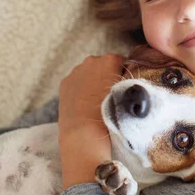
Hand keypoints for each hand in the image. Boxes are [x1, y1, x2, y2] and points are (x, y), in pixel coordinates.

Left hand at [58, 53, 125, 188]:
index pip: (123, 62)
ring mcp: (76, 71)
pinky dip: (81, 89)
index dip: (126, 75)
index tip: (125, 89)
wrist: (84, 134)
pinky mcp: (64, 83)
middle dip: (108, 76)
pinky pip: (77, 81)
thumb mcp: (130, 95)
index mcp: (110, 60)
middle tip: (112, 96)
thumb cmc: (112, 116)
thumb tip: (129, 77)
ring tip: (97, 102)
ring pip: (89, 73)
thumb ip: (130, 80)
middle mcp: (92, 61)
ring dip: (94, 82)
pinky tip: (85, 104)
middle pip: (105, 65)